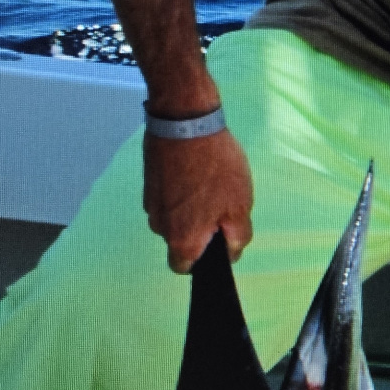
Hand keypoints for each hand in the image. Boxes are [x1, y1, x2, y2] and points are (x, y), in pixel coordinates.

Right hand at [142, 126, 254, 273]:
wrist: (185, 123)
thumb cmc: (215, 167)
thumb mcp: (240, 205)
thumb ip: (237, 236)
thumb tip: (231, 253)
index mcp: (181, 239)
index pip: (185, 267)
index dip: (203, 260)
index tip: (218, 241)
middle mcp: (160, 226)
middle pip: (180, 240)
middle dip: (199, 230)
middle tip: (221, 206)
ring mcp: (151, 203)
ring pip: (174, 217)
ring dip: (190, 208)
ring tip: (210, 183)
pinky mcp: (149, 182)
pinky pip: (168, 196)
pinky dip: (181, 190)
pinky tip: (197, 171)